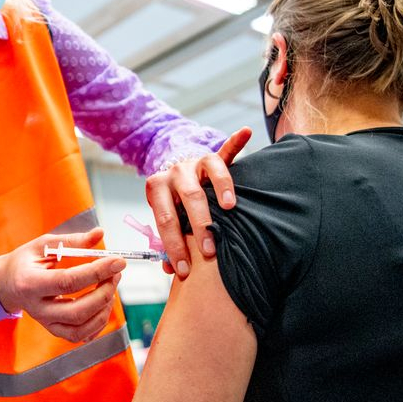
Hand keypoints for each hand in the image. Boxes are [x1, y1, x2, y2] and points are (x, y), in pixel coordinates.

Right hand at [0, 228, 124, 342]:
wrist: (7, 284)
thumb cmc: (26, 261)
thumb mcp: (44, 244)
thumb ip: (72, 241)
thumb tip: (99, 234)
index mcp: (30, 283)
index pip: (68, 281)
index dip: (97, 272)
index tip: (118, 261)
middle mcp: (37, 308)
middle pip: (78, 311)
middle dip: (104, 293)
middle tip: (116, 274)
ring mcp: (45, 323)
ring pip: (81, 328)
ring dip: (104, 309)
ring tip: (110, 287)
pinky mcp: (54, 330)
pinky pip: (80, 336)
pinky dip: (98, 323)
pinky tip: (102, 304)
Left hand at [145, 128, 251, 277]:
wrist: (172, 170)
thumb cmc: (171, 202)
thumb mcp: (164, 217)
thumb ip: (167, 239)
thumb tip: (170, 268)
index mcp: (156, 187)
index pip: (165, 219)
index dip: (174, 246)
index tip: (184, 269)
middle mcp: (175, 172)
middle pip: (189, 198)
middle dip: (199, 226)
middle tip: (209, 250)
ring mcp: (194, 162)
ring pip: (210, 172)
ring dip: (221, 189)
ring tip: (230, 208)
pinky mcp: (212, 156)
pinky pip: (226, 149)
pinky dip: (236, 141)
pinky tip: (246, 132)